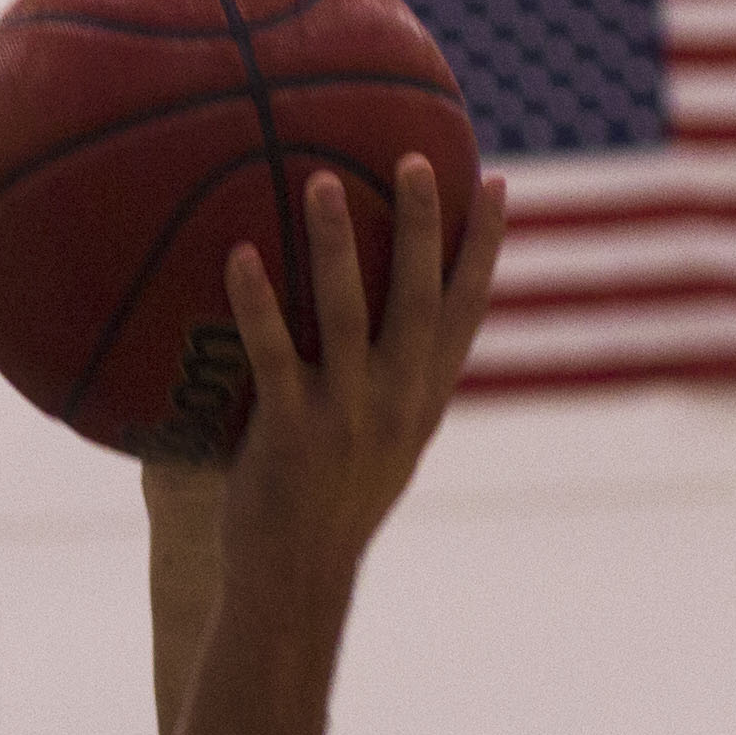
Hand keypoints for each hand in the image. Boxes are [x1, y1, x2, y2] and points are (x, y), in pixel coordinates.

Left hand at [205, 153, 509, 580]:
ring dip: (338, 241)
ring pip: (350, 309)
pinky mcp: (292, 431)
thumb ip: (386, 387)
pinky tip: (238, 253)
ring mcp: (348, 414)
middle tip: (418, 156)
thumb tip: (372, 329)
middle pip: (423, 294)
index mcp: (423, 398)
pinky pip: (272, 352)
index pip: (468, 310)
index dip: (486, 247)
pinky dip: (257, 301)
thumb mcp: (377, 445)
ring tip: (320, 178)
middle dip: (426, 223)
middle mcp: (398, 399)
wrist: (297, 578)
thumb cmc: (326, 508)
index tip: (498, 186)